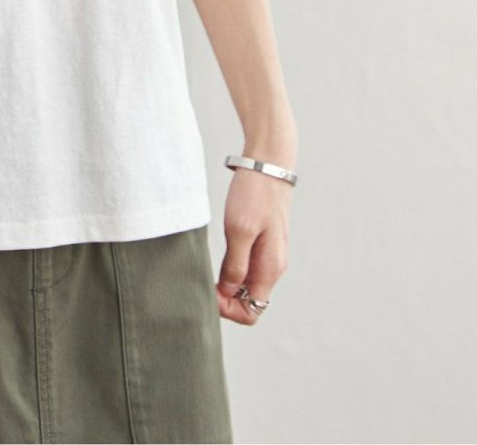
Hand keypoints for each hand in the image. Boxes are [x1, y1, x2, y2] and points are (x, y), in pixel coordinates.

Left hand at [215, 167, 291, 324]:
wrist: (268, 163)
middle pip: (249, 301)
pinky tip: (216, 256)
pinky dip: (230, 269)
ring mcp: (268, 254)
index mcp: (271, 268)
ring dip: (226, 284)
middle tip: (203, 279)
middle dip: (225, 299)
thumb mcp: (239, 230)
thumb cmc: (254, 194)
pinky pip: (247, 268)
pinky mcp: (262, 241)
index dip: (228, 309)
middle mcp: (273, 266)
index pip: (252, 312)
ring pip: (246, 285)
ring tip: (206, 267)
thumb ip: (235, 265)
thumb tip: (228, 293)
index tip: (209, 291)